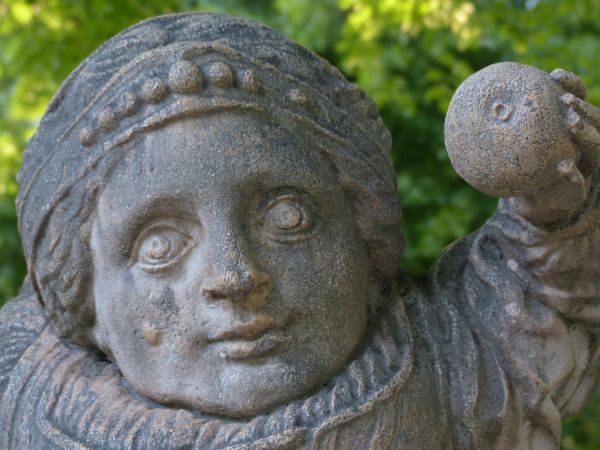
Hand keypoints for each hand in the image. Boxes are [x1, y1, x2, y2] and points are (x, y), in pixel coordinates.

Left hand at [445, 62, 599, 224]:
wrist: (530, 205)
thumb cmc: (519, 171)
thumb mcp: (507, 148)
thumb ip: (499, 129)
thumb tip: (471, 104)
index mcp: (568, 130)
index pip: (576, 100)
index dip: (571, 84)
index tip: (555, 74)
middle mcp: (582, 146)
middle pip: (595, 121)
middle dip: (583, 107)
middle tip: (566, 100)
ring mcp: (584, 169)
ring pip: (596, 149)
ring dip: (587, 134)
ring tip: (572, 124)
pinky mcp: (577, 192)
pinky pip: (580, 184)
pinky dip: (574, 175)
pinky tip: (564, 168)